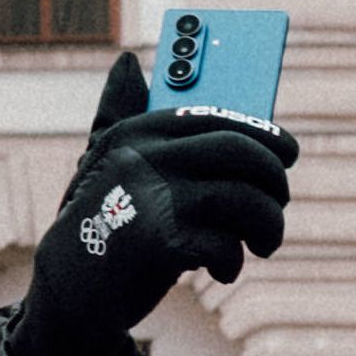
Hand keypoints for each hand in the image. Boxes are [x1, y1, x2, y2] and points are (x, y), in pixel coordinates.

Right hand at [9, 52, 297, 355]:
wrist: (67, 292)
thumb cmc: (98, 224)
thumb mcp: (106, 164)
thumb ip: (121, 114)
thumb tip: (128, 64)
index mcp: (138, 130)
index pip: (219, 118)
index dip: (264, 135)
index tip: (288, 153)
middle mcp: (146, 155)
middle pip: (241, 153)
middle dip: (274, 182)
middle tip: (279, 205)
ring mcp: (155, 198)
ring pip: (245, 200)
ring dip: (268, 227)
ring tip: (263, 244)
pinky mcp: (163, 244)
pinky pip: (227, 244)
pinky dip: (233, 261)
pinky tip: (222, 269)